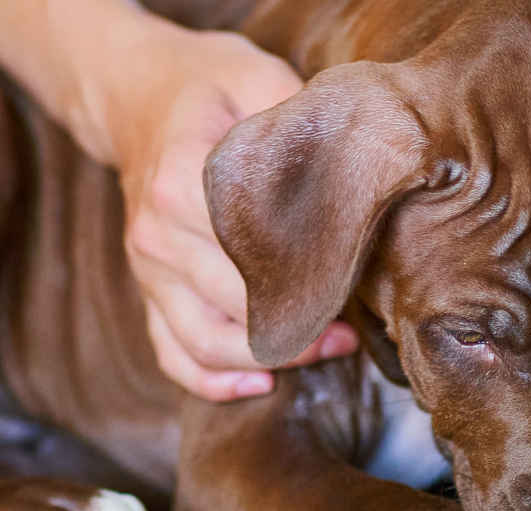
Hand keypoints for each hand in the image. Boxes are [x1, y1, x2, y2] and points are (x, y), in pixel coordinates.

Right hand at [112, 28, 357, 400]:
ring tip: (326, 350)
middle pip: (236, 310)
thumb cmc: (211, 92)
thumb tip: (362, 164)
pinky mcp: (148, 292)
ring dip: (270, 360)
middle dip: (302, 326)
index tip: (356, 290)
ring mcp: (148, 270)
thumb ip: (298, 120)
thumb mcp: (256, 79)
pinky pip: (172, 354)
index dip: (312, 282)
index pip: (252, 259)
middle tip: (354, 329)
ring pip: (206, 344)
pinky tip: (261, 385)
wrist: (140, 97)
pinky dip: (212, 382)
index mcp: (184, 186)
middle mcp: (159, 236)